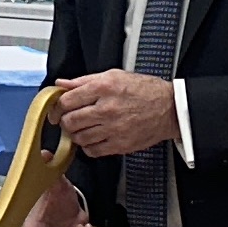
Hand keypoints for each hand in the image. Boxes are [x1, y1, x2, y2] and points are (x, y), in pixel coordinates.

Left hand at [55, 70, 177, 159]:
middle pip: (70, 121)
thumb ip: (84, 81)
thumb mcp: (114, 76)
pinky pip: (92, 150)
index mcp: (103, 88)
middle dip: (65, 121)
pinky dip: (88, 146)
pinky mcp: (120, 145)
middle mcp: (106, 109)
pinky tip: (93, 138)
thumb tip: (62, 84)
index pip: (67, 100)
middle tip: (68, 120)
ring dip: (76, 134)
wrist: (169, 108)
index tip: (57, 109)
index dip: (57, 106)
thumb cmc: (145, 90)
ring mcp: (113, 129)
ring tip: (82, 128)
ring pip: (79, 138)